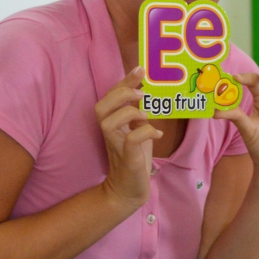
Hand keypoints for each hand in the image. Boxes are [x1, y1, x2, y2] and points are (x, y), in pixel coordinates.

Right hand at [96, 67, 161, 209]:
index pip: (111, 96)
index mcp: (112, 121)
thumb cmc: (135, 157)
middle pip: (100, 106)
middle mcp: (109, 132)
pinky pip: (130, 140)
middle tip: (142, 93)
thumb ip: (139, 112)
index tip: (141, 69)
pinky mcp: (126, 159)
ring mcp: (115, 145)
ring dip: (130, 112)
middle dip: (121, 93)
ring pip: (109, 121)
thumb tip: (149, 91)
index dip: (124, 80)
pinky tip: (157, 134)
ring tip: (147, 115)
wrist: (129, 189)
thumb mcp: (138, 129)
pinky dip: (145, 133)